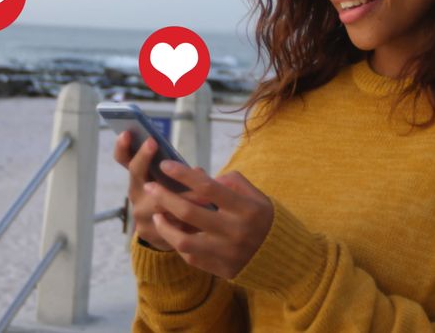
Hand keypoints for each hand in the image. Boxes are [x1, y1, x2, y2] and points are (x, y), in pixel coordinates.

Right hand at [113, 132, 211, 250]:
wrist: (174, 235)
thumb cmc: (178, 197)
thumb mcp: (175, 180)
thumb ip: (182, 172)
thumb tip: (197, 172)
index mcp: (140, 178)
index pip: (124, 159)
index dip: (123, 146)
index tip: (127, 132)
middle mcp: (136, 194)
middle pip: (136, 174)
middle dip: (144, 158)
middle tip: (153, 143)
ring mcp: (141, 215)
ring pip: (157, 202)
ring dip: (179, 195)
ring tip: (199, 190)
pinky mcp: (151, 234)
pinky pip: (169, 224)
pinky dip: (186, 218)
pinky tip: (201, 217)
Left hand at [146, 159, 273, 278]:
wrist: (284, 261)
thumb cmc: (266, 221)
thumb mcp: (257, 197)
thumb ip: (233, 183)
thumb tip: (202, 177)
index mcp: (246, 209)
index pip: (208, 188)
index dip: (184, 175)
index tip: (165, 164)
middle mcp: (235, 231)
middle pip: (190, 212)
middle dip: (165, 197)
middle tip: (150, 186)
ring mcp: (226, 253)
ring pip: (183, 240)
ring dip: (165, 225)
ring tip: (157, 214)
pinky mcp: (220, 269)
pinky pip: (191, 256)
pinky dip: (179, 242)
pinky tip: (174, 231)